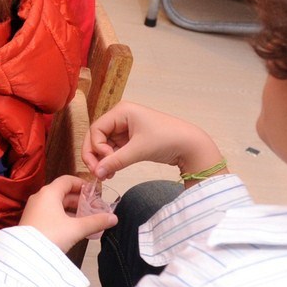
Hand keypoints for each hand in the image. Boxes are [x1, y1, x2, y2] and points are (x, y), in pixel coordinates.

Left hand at [20, 175, 118, 252]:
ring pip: (56, 204)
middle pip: (62, 193)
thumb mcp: (76, 228)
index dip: (82, 184)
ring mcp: (34, 209)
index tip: (93, 192)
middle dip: (79, 200)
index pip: (67, 180)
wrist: (26, 255)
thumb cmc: (51, 236)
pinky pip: (50, 214)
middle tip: (93, 208)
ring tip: (86, 219)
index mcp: (49, 193)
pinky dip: (62, 217)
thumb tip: (113, 218)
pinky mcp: (31, 221)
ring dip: (71, 210)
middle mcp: (40, 197)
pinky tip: (72, 228)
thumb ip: (96, 222)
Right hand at [84, 101, 221, 180]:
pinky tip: (112, 172)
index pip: (96, 129)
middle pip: (97, 137)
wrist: (190, 146)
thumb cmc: (167, 139)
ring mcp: (125, 129)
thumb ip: (115, 161)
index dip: (96, 147)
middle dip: (96, 155)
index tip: (104, 163)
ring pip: (104, 145)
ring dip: (103, 160)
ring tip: (106, 175)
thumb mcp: (139, 150)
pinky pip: (114, 149)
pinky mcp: (131, 139)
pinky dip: (112, 160)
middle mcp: (121, 117)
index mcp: (121, 111)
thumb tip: (96, 173)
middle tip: (98, 173)